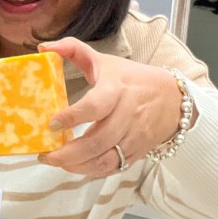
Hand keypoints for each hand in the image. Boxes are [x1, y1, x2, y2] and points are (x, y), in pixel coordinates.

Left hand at [37, 37, 195, 177]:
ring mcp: (133, 137)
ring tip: (55, 162)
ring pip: (105, 159)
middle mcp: (127, 115)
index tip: (52, 124)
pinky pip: (112, 168)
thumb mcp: (104, 61)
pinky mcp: (136, 152)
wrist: (173, 99)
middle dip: (68, 153)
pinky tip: (74, 167)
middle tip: (46, 154)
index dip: (72, 117)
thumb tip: (44, 47)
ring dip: (77, 166)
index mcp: (117, 89)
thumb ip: (73, 50)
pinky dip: (91, 171)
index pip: (95, 106)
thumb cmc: (132, 79)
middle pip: (98, 141)